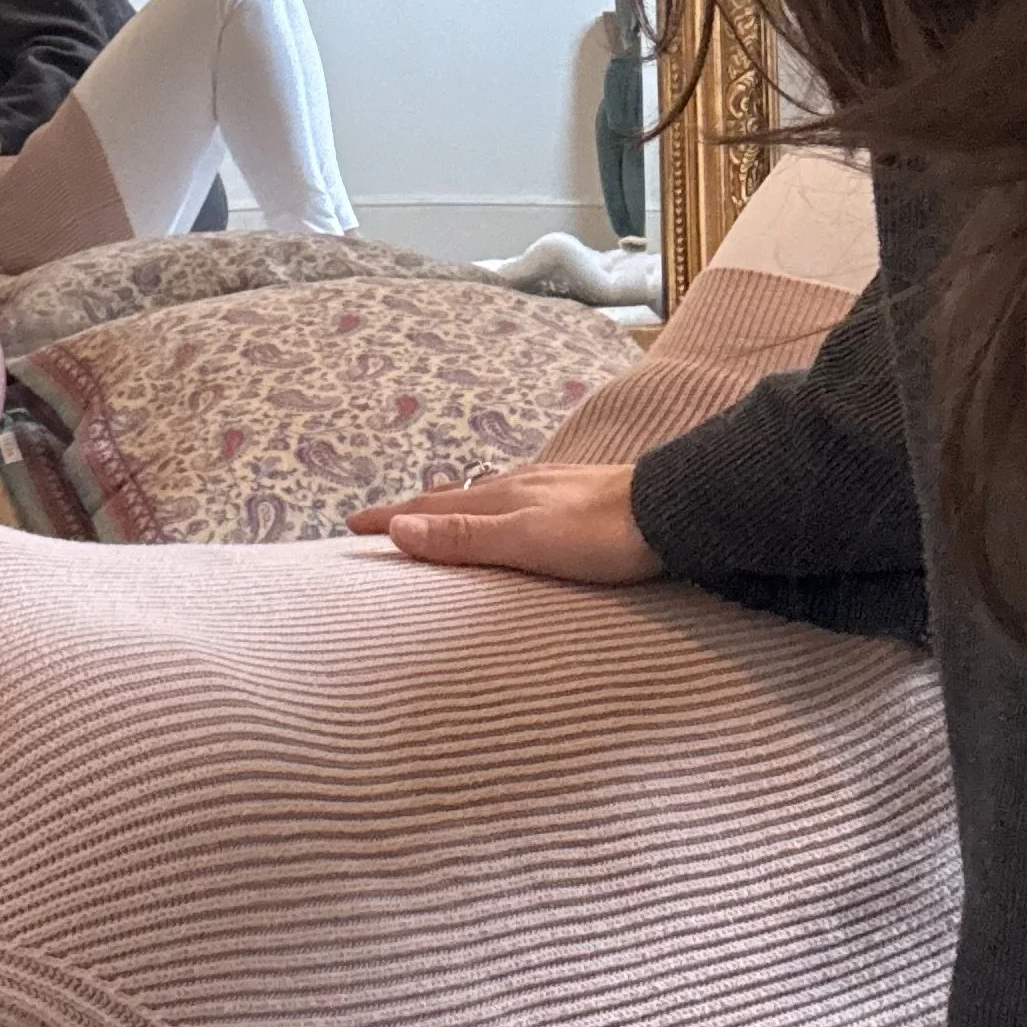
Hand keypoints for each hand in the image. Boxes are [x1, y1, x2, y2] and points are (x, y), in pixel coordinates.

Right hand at [347, 461, 660, 583]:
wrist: (673, 512)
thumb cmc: (601, 535)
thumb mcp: (525, 540)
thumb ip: (464, 536)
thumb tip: (399, 527)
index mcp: (501, 498)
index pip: (432, 508)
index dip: (392, 518)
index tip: (353, 524)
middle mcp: (520, 485)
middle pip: (454, 497)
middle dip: (413, 509)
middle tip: (382, 519)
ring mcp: (550, 487)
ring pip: (487, 492)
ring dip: (453, 504)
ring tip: (436, 509)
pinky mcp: (579, 495)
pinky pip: (519, 495)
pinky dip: (494, 503)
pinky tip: (512, 506)